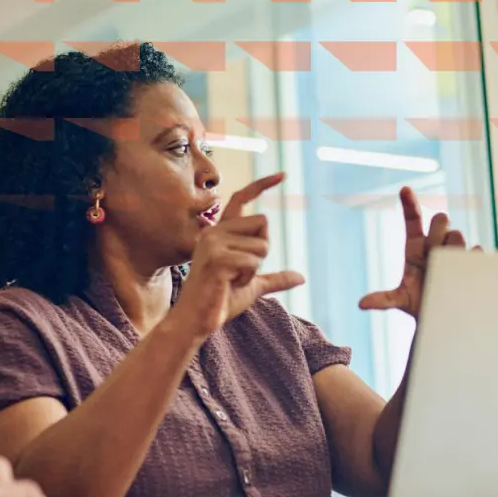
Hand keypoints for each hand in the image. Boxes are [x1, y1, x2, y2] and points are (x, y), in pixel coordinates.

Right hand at [174, 173, 304, 339]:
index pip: (241, 199)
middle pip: (262, 222)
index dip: (262, 185)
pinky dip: (248, 278)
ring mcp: (213, 243)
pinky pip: (253, 262)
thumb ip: (274, 278)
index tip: (284, 175)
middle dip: (263, 250)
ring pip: (261, 245)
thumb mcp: (253, 286)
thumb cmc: (220, 302)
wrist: (197, 322)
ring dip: (254, 269)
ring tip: (231, 280)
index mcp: (220, 232)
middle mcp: (215, 231)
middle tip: (242, 270)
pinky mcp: (217, 258)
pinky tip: (229, 284)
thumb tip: (301, 277)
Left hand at [359, 187, 471, 318]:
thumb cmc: (417, 304)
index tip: (405, 190)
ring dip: (454, 249)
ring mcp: (454, 251)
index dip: (409, 204)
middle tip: (436, 250)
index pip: (413, 220)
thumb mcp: (400, 301)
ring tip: (449, 270)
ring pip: (458, 234)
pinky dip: (471, 257)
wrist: (440, 314)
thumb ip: (383, 300)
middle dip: (440, 228)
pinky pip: (476, 249)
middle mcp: (435, 244)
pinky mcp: (471, 260)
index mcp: (415, 247)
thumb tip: (362, 304)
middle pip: (441, 219)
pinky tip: (465, 271)